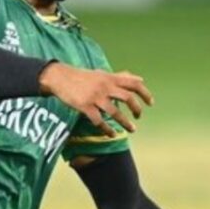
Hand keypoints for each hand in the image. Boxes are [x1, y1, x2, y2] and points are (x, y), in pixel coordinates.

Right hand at [39, 63, 153, 136]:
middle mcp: (105, 87)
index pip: (134, 84)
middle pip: (128, 98)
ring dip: (125, 123)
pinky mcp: (84, 106)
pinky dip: (107, 129)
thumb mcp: (102, 74)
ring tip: (132, 130)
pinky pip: (99, 121)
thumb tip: (140, 78)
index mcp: (110, 78)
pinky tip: (111, 134)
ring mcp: (95, 97)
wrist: (59, 78)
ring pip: (115, 112)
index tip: (150, 103)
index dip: (145, 94)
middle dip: (136, 109)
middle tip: (138, 117)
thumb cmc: (81, 76)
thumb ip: (121, 77)